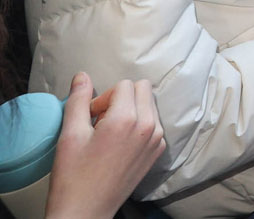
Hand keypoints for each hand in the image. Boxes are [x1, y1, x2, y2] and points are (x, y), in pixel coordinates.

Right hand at [46, 75, 165, 218]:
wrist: (85, 211)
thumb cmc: (74, 177)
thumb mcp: (70, 135)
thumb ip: (78, 100)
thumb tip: (82, 76)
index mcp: (127, 119)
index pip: (124, 84)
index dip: (103, 97)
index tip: (91, 116)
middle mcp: (149, 127)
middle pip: (142, 89)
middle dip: (120, 99)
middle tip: (100, 122)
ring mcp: (157, 140)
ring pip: (149, 105)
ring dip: (130, 111)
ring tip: (109, 134)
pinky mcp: (157, 152)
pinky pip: (153, 124)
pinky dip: (138, 126)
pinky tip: (119, 145)